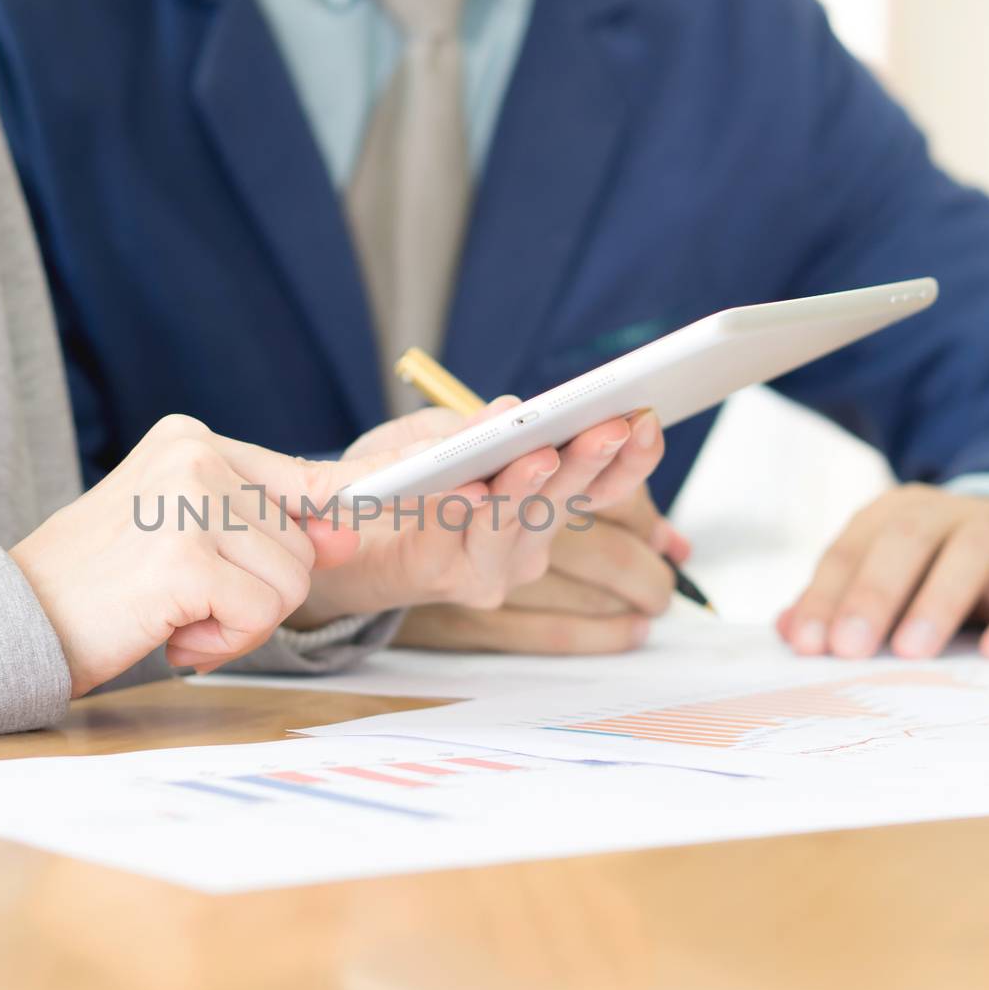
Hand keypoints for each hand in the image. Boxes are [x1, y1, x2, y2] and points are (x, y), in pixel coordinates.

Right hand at [10, 415, 377, 694]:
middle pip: (301, 545)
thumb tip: (347, 533)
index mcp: (191, 439)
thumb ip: (263, 526)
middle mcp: (193, 457)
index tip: (336, 546)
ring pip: (290, 583)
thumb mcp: (183, 531)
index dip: (320, 530)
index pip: (301, 482)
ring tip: (177, 616)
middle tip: (191, 604)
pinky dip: (225, 645)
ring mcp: (188, 504)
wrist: (16, 620)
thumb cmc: (98, 582)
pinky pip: (259, 615)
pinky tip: (173, 636)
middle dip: (258, 595)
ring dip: (241, 623)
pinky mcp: (184, 560)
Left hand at [294, 403, 667, 637]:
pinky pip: (454, 534)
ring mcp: (491, 567)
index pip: (607, 484)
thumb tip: (507, 411)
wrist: (341, 532)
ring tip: (539, 454)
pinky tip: (466, 485)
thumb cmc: (401, 477)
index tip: (647, 416)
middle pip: (568, 499)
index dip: (633, 457)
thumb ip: (473, 427)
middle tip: (608, 426)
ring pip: (516, 520)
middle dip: (589, 460)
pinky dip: (460, 507)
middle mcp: (529, 542)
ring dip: (527, 485)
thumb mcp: (439, 435)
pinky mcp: (445, 577)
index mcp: (545, 502)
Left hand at [777, 484, 988, 660]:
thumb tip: (789, 632)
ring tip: (911, 652)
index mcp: (890, 514)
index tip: (807, 645)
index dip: (824, 597)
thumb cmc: (933, 568)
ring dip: (936, 604)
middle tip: (849, 649)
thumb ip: (837, 600)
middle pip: (904, 542)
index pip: (849, 551)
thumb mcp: (883, 574)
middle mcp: (942, 514)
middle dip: (871, 595)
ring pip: (967, 556)